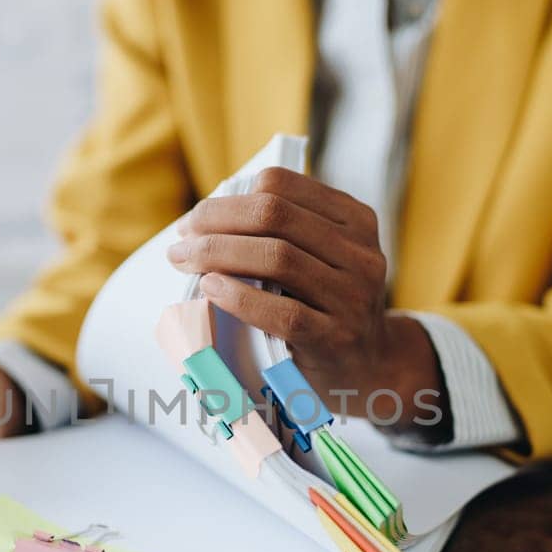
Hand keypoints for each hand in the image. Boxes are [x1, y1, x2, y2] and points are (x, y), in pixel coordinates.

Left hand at [166, 167, 442, 431]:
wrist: (369, 366)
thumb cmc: (327, 305)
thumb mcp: (323, 258)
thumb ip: (284, 232)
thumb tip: (207, 218)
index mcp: (355, 220)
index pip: (280, 185)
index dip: (228, 198)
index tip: (196, 220)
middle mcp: (360, 253)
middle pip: (274, 215)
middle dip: (215, 222)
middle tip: (181, 240)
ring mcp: (352, 296)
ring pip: (277, 257)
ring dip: (218, 254)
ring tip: (185, 262)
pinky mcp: (336, 337)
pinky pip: (282, 312)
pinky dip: (239, 296)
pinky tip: (211, 289)